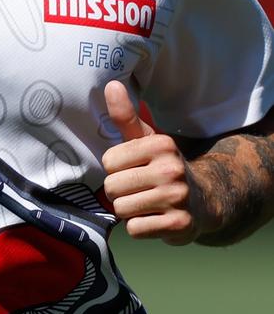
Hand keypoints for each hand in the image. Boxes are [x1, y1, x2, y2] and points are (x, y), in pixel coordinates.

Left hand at [101, 80, 212, 244]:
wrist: (204, 200)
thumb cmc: (163, 167)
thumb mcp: (146, 139)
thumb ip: (125, 116)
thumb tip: (110, 83)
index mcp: (159, 145)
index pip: (108, 161)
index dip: (115, 168)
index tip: (132, 168)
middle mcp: (170, 169)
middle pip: (112, 187)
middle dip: (119, 191)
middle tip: (138, 189)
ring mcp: (176, 198)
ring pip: (121, 209)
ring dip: (128, 210)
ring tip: (146, 203)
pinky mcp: (179, 225)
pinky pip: (135, 229)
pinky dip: (140, 227)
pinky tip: (154, 218)